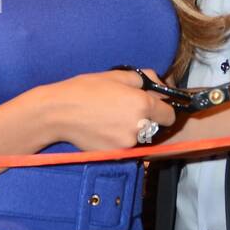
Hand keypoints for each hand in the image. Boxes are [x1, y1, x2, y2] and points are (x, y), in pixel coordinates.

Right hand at [45, 69, 176, 151]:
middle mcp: (139, 127)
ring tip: (112, 118)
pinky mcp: (114, 154)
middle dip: (148, 120)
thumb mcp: (118, 75)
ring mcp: (127, 143)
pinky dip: (119, 139)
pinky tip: (104, 128)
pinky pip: (125, 147)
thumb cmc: (86, 89)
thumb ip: (145, 79)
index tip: (155, 107)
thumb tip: (160, 85)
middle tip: (128, 110)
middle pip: (156, 128)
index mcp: (143, 104)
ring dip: (133, 130)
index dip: (164, 110)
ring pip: (140, 138)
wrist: (59, 112)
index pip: (170, 115)